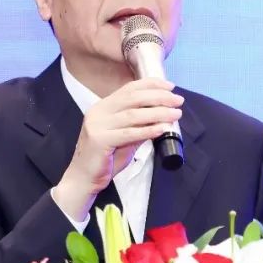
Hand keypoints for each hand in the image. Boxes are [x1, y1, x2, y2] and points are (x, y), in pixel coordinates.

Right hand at [52, 78, 183, 221]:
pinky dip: (148, 130)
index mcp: (103, 106)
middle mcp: (99, 111)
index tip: (171, 86)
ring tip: (176, 114)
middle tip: (178, 100)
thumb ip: (140, 125)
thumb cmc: (106, 158)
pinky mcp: (99, 140)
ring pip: (133, 114)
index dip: (151, 84)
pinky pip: (129, 133)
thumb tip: (162, 115)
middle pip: (133, 98)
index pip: (129, 89)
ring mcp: (97, 125)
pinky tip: (163, 128)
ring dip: (158, 112)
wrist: (84, 178)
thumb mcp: (126, 138)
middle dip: (159, 97)